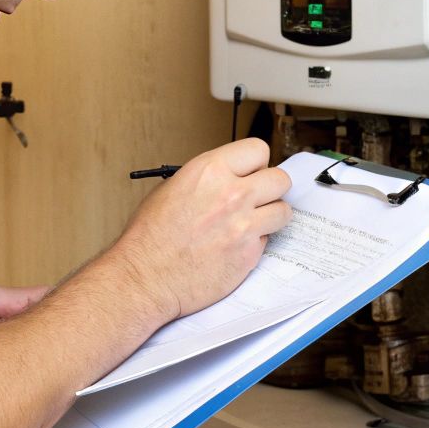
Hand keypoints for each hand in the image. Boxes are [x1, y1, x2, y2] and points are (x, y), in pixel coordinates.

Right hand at [106, 138, 291, 321]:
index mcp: (210, 170)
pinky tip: (237, 246)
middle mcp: (232, 193)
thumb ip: (208, 179)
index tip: (252, 173)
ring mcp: (244, 225)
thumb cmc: (150, 236)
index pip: (258, 150)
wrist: (145, 277)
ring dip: (271, 215)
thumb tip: (231, 176)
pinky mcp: (249, 254)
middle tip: (259, 198)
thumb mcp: (172, 188)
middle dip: (271, 188)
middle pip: (280, 179)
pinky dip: (257, 242)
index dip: (255, 163)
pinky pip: (269, 239)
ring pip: (283, 210)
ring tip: (254, 222)